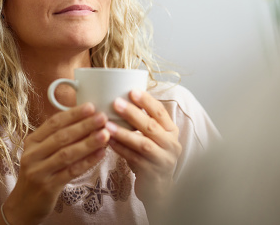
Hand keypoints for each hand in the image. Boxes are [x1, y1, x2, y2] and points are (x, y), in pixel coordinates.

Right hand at [2, 103, 109, 224]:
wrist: (24, 203)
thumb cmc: (40, 171)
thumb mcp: (42, 151)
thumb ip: (58, 136)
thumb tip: (86, 118)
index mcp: (32, 141)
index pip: (53, 123)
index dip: (73, 114)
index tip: (91, 106)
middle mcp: (33, 154)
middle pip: (61, 137)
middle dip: (84, 126)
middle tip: (102, 118)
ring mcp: (39, 171)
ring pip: (66, 154)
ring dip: (88, 143)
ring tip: (105, 135)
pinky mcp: (48, 186)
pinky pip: (71, 172)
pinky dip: (87, 162)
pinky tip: (101, 154)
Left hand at [106, 90, 181, 206]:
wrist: (159, 189)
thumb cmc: (151, 157)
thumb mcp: (153, 138)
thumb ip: (144, 122)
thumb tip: (121, 98)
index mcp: (172, 131)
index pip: (160, 112)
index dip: (146, 101)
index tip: (132, 90)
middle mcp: (171, 144)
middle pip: (151, 126)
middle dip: (133, 113)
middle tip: (116, 103)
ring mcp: (164, 160)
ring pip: (143, 144)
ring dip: (124, 133)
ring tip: (107, 124)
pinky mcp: (153, 173)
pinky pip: (134, 159)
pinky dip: (121, 149)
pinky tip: (109, 142)